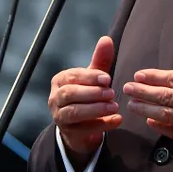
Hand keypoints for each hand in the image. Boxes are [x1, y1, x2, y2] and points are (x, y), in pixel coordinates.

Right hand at [49, 36, 122, 159]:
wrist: (80, 125)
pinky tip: (117, 120)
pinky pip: (83, 129)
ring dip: (95, 109)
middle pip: (69, 94)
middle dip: (92, 93)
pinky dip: (102, 124)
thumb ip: (100, 61)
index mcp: (60, 80)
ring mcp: (59, 116)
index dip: (90, 77)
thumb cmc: (87, 94)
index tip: (107, 78)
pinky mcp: (68, 132)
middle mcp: (55, 98)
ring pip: (74, 112)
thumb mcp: (93, 78)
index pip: (72, 76)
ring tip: (115, 107)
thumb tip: (106, 39)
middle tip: (112, 93)